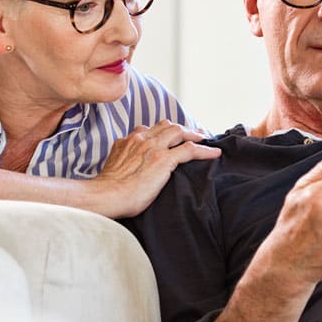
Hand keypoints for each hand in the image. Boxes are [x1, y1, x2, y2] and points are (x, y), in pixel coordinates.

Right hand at [94, 121, 220, 217]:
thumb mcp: (114, 167)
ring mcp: (153, 147)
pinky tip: (215, 153)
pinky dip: (204, 150)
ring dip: (194, 134)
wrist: (106, 196)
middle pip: (166, 126)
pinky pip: (190, 150)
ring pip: (179, 131)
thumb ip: (124, 159)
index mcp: (128, 140)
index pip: (150, 129)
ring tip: (205, 139)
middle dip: (182, 128)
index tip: (172, 136)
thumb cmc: (107, 190)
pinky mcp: (164, 159)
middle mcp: (141, 138)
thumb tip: (131, 168)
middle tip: (195, 133)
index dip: (164, 131)